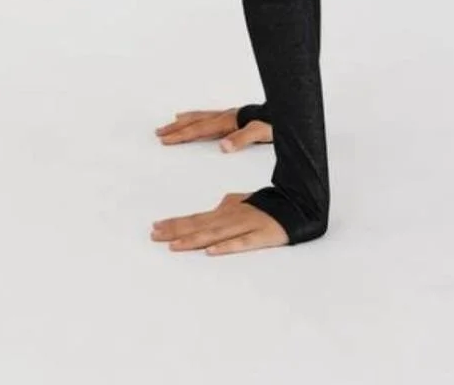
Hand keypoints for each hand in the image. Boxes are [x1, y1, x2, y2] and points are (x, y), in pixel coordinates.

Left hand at [151, 192, 288, 254]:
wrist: (299, 204)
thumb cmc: (268, 205)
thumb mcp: (243, 202)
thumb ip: (227, 206)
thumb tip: (214, 207)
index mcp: (225, 212)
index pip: (195, 218)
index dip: (175, 223)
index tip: (155, 227)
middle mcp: (231, 218)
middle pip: (199, 225)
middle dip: (175, 231)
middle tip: (154, 235)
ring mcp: (245, 227)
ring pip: (215, 234)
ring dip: (193, 240)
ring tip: (174, 246)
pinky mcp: (260, 237)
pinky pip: (241, 243)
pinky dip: (226, 247)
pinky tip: (211, 251)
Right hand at [155, 108, 272, 150]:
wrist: (284, 110)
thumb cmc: (273, 124)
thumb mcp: (260, 133)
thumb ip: (241, 139)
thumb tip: (222, 147)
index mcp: (227, 122)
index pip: (198, 130)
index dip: (181, 135)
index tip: (164, 139)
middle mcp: (224, 116)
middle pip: (195, 122)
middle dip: (176, 128)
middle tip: (159, 132)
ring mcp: (228, 115)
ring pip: (200, 117)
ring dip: (184, 121)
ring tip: (171, 122)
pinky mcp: (233, 117)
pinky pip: (208, 116)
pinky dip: (197, 117)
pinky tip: (195, 118)